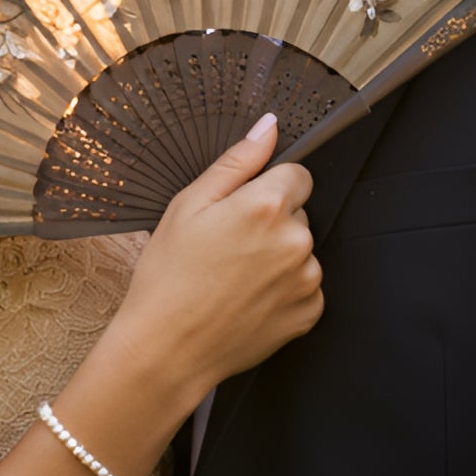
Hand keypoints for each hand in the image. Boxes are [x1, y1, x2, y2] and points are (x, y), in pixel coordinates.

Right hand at [114, 113, 323, 401]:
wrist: (167, 349)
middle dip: (272, 223)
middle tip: (227, 248)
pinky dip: (283, 290)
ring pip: (301, 250)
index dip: (267, 188)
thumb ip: (237, 162)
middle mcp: (297, 240)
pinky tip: (247, 300)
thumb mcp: (189, 205)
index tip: (240, 211)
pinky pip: (304, 287)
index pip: (297, 174)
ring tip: (234, 278)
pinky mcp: (309, 313)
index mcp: (267, 206)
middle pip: (298, 213)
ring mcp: (306, 280)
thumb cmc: (168, 275)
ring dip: (279, 257)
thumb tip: (270, 126)